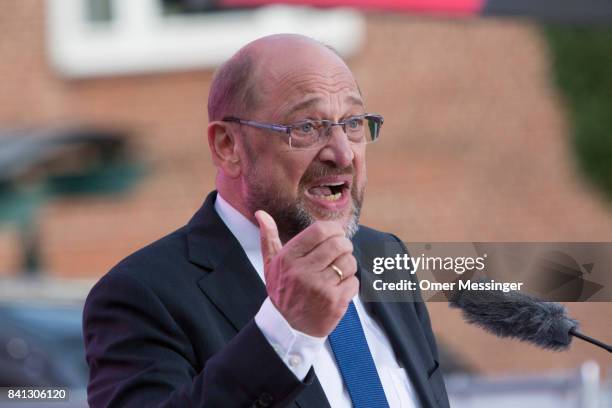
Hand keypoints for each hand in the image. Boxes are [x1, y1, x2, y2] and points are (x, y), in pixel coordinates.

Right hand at [255, 210, 358, 336]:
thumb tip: (261, 213)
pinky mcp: (335, 303)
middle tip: (340, 251)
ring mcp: (320, 288)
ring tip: (338, 271)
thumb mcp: (271, 264)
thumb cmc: (282, 291)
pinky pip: (354, 282)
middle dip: (344, 245)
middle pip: (339, 244)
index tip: (336, 234)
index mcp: (289, 258)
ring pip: (349, 262)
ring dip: (348, 264)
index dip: (334, 229)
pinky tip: (338, 288)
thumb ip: (269, 237)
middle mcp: (303, 272)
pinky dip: (350, 284)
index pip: (320, 231)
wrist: (287, 328)